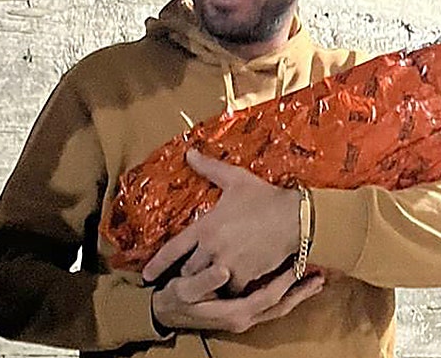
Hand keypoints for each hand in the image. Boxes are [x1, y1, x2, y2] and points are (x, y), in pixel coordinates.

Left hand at [143, 150, 299, 293]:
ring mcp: (229, 264)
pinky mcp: (247, 275)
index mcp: (205, 226)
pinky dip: (230, 287)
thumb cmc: (264, 197)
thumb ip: (209, 168)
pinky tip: (233, 283)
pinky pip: (231, 289)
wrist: (295, 217)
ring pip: (208, 281)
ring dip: (208, 281)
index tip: (146, 276)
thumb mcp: (235, 179)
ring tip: (209, 279)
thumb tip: (189, 152)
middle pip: (189, 270)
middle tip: (191, 270)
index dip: (157, 264)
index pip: (173, 249)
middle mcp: (212, 248)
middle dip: (189, 271)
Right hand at [151, 264, 324, 333]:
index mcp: (235, 312)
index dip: (284, 283)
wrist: (164, 312)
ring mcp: (244, 317)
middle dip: (301, 291)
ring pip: (278, 307)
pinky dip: (284, 294)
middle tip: (321, 275)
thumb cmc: (175, 299)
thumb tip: (223, 270)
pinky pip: (270, 304)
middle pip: (280, 305)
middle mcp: (244, 318)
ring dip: (297, 293)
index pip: (268, 297)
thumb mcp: (184, 290)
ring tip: (315, 277)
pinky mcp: (242, 310)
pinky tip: (291, 279)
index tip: (299, 265)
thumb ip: (204, 282)